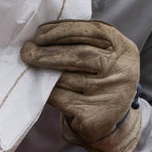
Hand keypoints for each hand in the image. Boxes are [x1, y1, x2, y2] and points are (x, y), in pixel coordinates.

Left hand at [20, 19, 141, 151]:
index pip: (92, 30)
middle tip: (26, 50)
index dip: (62, 30)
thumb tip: (42, 34)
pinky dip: (47, 91)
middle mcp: (122, 71)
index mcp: (124, 49)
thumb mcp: (102, 55)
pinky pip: (61, 98)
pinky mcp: (95, 116)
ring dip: (44, 71)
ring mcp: (111, 95)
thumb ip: (81, 41)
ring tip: (30, 65)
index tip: (39, 34)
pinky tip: (40, 86)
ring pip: (67, 77)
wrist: (109, 122)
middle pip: (79, 54)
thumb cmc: (98, 79)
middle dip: (47, 51)